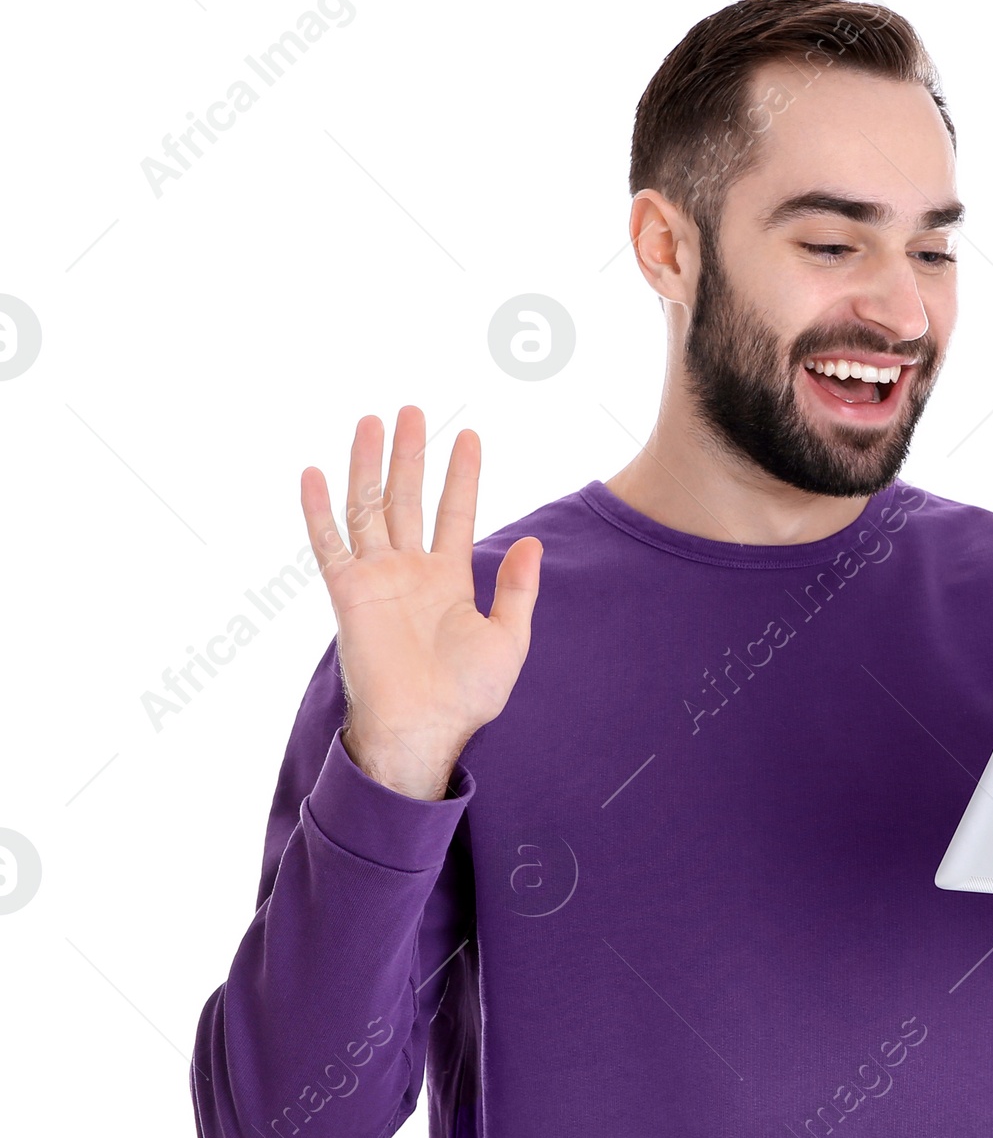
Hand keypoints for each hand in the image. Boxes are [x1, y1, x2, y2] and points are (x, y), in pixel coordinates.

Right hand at [300, 406, 542, 799]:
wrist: (425, 728)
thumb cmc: (468, 694)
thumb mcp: (508, 638)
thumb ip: (518, 589)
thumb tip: (533, 541)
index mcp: (448, 578)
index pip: (455, 512)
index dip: (462, 475)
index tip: (470, 436)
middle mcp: (409, 571)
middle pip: (408, 498)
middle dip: (411, 454)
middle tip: (413, 409)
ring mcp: (376, 578)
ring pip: (369, 508)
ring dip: (369, 465)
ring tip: (371, 420)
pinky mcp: (347, 593)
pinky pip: (328, 544)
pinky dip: (318, 510)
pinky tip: (314, 473)